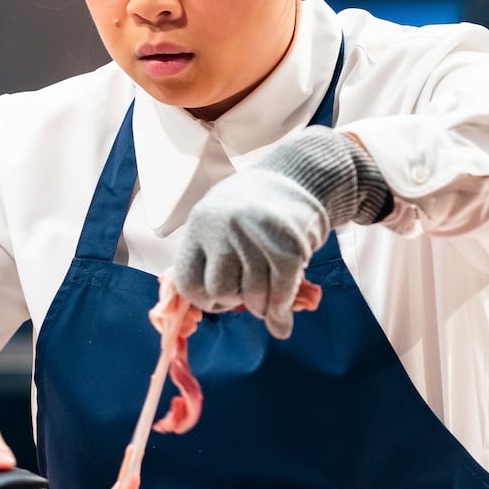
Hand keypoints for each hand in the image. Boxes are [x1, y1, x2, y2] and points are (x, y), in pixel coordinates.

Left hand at [174, 127, 391, 337]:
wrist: (301, 174)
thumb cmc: (257, 203)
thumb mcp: (222, 219)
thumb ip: (212, 258)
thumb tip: (212, 307)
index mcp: (200, 223)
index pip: (187, 281)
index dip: (203, 299)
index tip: (219, 298)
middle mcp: (224, 228)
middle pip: (219, 291)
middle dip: (234, 301)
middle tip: (247, 294)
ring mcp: (255, 236)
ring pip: (252, 297)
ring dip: (263, 307)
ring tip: (268, 299)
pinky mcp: (288, 246)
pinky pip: (280, 293)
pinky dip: (281, 309)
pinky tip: (282, 315)